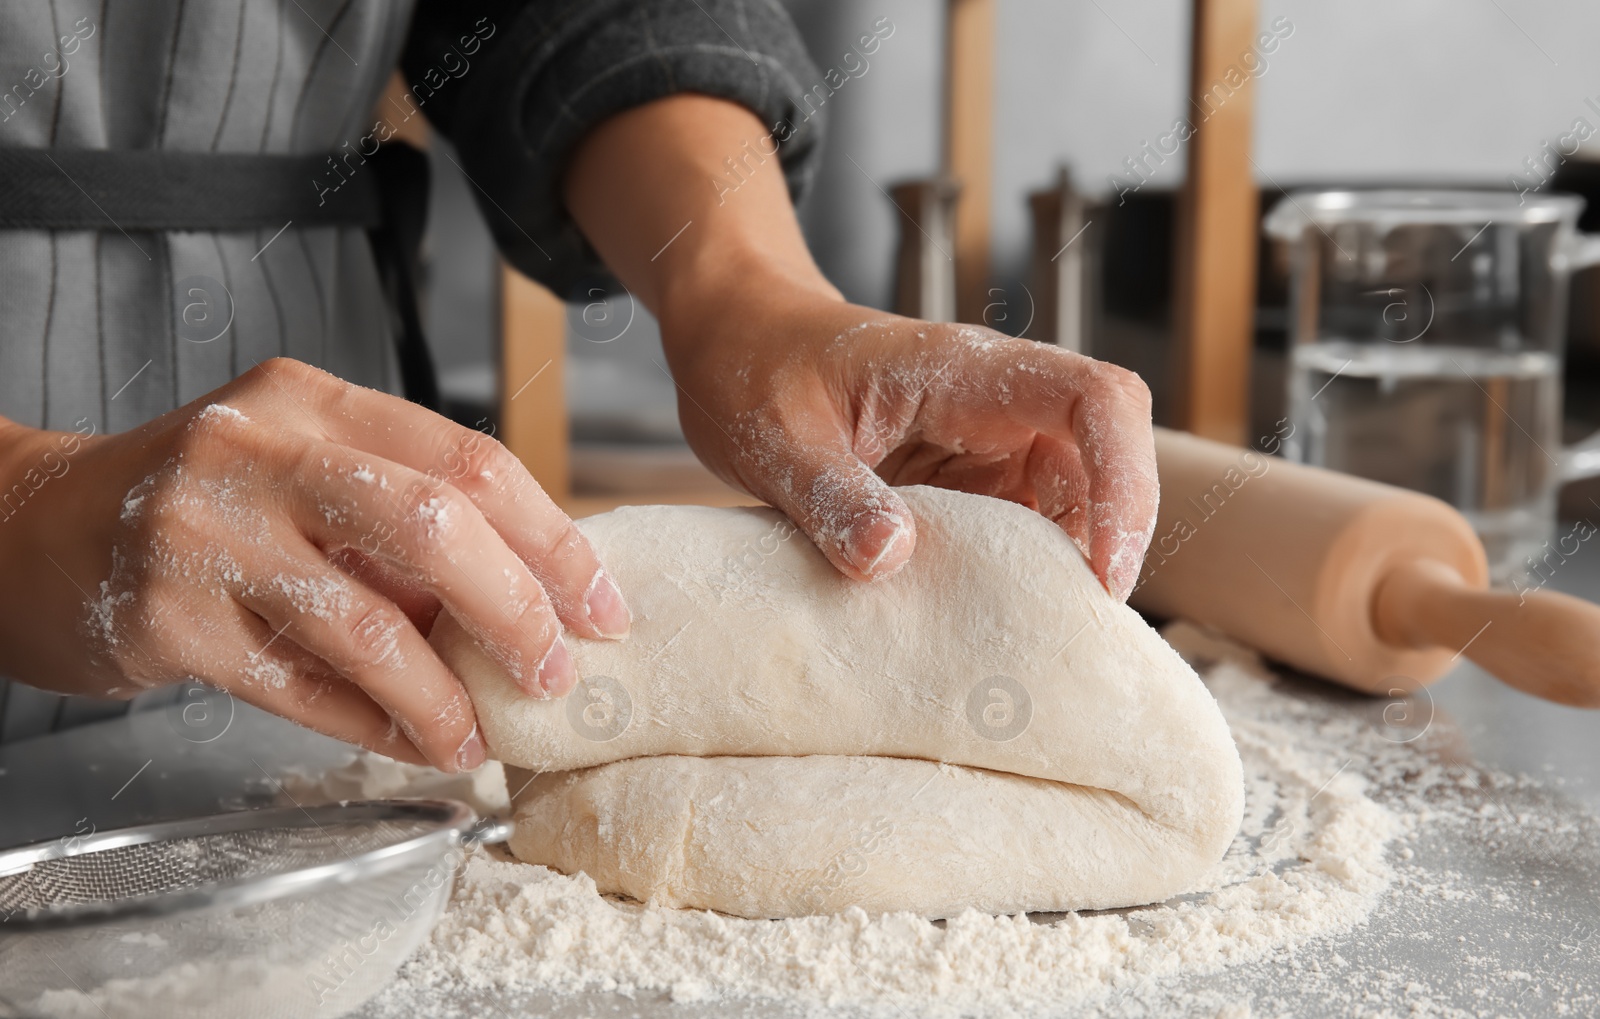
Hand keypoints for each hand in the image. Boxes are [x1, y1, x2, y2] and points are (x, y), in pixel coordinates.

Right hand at [0, 359, 629, 770]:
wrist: (35, 529)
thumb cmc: (200, 503)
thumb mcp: (300, 471)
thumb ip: (399, 521)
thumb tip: (527, 602)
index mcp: (313, 401)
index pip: (469, 460)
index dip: (552, 539)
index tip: (601, 603)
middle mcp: (258, 450)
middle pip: (433, 524)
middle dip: (516, 609)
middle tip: (556, 671)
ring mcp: (205, 531)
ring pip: (367, 624)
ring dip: (443, 694)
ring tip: (480, 734)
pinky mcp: (164, 617)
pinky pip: (297, 685)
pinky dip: (369, 723)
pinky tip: (410, 741)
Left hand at [659, 279, 1157, 599]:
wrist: (735, 343)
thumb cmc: (755, 367)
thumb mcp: (777, 436)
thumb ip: (831, 494)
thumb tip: (890, 558)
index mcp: (964, 371)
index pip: (1094, 400)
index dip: (1125, 481)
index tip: (1102, 570)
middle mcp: (996, 406)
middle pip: (1104, 464)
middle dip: (1106, 546)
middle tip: (1070, 636)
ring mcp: (987, 448)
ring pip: (1070, 507)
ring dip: (1061, 572)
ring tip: (1030, 645)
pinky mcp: (968, 487)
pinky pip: (1018, 534)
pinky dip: (1017, 583)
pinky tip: (986, 632)